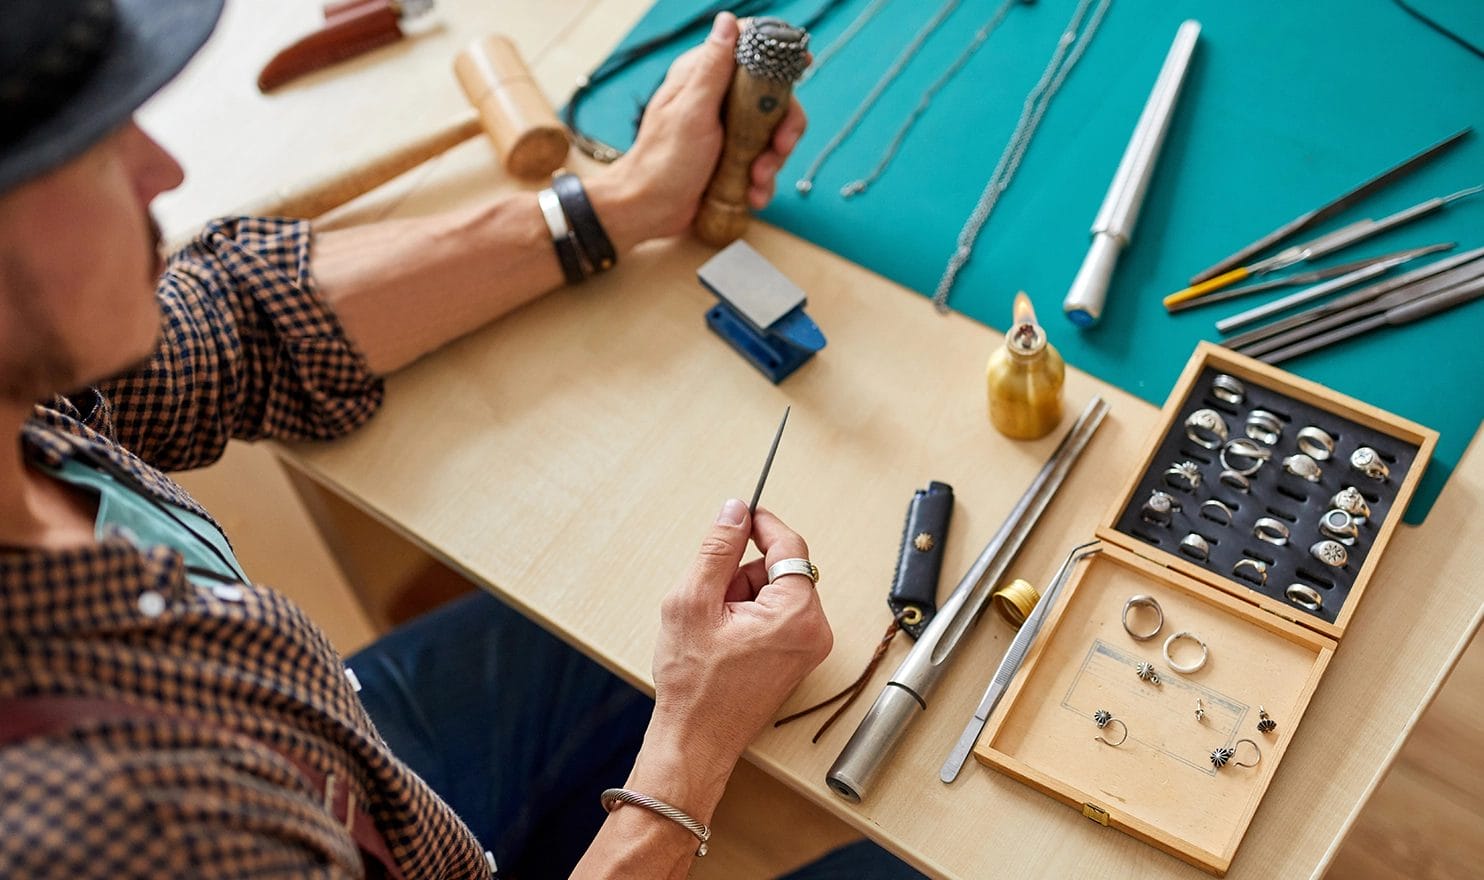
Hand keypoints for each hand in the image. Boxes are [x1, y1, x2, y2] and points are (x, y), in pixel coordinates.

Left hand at [592, 12, 807, 244]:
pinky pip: (762, 162)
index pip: (747, 50)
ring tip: (757, 180)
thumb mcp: (692, 110)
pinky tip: (753, 193)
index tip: (803, 65)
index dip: (777, 55)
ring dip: (773, 160)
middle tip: (779, 148)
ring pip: (772, 134)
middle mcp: (718, 100)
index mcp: (704, 77)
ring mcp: (728, 131)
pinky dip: (763, 181)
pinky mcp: (733, 159)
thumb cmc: (663, 160)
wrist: (650, 210)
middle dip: (782, 127)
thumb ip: (714, 68)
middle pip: (772, 97)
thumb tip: (727, 21)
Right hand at [648, 500, 831, 772]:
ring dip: (740, 597)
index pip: (789, 545)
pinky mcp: (796, 658)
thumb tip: (735, 510)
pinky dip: (746, 617)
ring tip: (712, 629)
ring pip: (773, 593)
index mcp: (797, 613)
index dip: (759, 525)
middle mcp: (814, 630)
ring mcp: (808, 647)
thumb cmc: (694, 684)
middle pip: (780, 570)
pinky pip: (774, 616)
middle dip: (741, 575)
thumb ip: (718, 549)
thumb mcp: (694, 601)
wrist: (695, 741)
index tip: (736, 516)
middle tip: (709, 602)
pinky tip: (722, 642)